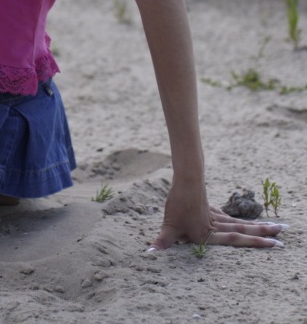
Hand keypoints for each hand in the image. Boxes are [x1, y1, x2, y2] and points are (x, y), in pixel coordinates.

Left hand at [148, 182, 286, 250]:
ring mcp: (214, 215)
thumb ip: (162, 241)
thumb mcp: (169, 226)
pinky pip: (226, 217)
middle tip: (282, 233)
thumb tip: (149, 253)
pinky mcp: (209, 207)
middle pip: (242, 231)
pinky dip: (234, 222)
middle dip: (262, 234)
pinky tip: (238, 224)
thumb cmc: (178, 203)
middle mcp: (215, 226)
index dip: (254, 243)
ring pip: (238, 223)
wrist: (186, 178)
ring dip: (254, 226)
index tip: (272, 243)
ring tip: (272, 226)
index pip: (236, 241)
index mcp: (209, 234)